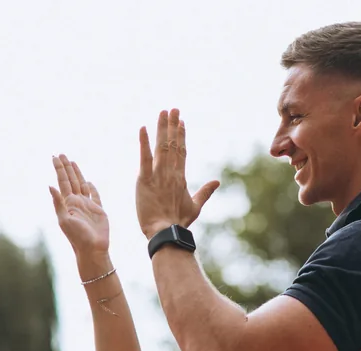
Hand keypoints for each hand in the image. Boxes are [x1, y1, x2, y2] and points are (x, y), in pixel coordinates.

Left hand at [49, 155, 108, 254]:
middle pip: (71, 180)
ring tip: (72, 162)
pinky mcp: (98, 210)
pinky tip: (89, 182)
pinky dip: (92, 188)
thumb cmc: (77, 237)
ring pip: (82, 185)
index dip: (59, 169)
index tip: (55, 157)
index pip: (63, 182)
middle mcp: (77, 202)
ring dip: (77, 174)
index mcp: (68, 203)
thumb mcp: (65, 220)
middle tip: (61, 154)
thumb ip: (58, 203)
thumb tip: (50, 186)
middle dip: (66, 167)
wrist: (92, 249)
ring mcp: (87, 206)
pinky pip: (95, 196)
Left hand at [136, 109, 219, 239]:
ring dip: (162, 128)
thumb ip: (205, 192)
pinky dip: (144, 142)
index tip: (181, 121)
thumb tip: (217, 181)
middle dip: (173, 125)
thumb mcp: (195, 207)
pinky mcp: (145, 180)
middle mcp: (171, 172)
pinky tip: (143, 128)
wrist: (166, 232)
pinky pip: (144, 158)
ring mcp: (158, 175)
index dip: (181, 135)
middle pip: (173, 144)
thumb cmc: (179, 223)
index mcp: (181, 177)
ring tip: (163, 112)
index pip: (182, 151)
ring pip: (161, 146)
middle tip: (173, 109)